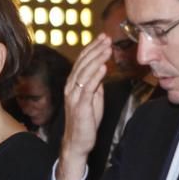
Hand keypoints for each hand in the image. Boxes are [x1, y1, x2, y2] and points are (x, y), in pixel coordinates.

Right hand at [57, 33, 110, 179]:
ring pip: (85, 72)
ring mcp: (74, 96)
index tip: (103, 38)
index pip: (82, 61)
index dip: (92, 48)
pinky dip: (96, 76)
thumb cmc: (86, 120)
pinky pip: (88, 88)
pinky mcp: (80, 106)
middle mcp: (71, 87)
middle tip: (107, 38)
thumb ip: (96, 83)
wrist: (78, 141)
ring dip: (97, 59)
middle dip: (96, 49)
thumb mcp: (93, 97)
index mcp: (73, 84)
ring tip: (107, 48)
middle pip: (83, 63)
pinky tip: (104, 67)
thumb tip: (103, 68)